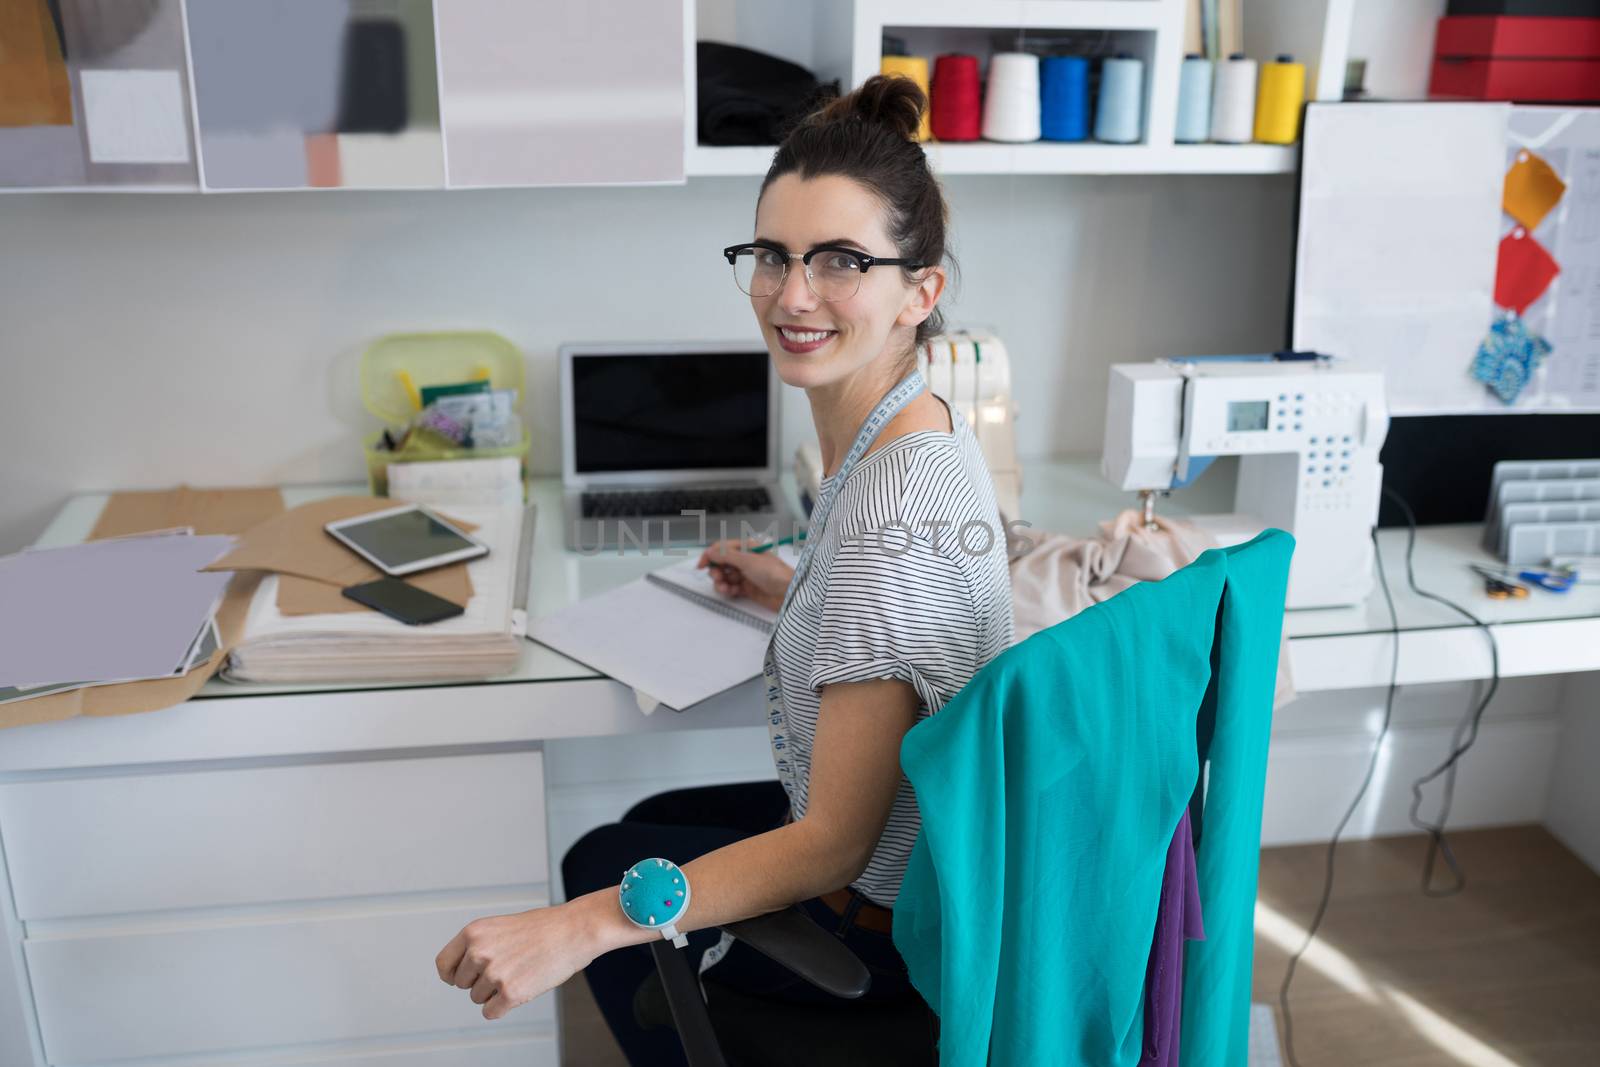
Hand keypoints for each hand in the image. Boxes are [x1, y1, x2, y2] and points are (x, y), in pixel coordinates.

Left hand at [435, 904, 594, 1019]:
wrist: (574, 930)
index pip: (444, 964)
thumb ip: (478, 945)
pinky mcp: (510, 993)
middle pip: (461, 984)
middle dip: (479, 982)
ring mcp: (494, 973)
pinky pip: (491, 1012)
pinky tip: (521, 989)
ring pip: (477, 998)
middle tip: (506, 969)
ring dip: (494, 993)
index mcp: (473, 932)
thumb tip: (460, 973)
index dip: (452, 975)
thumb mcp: (501, 927)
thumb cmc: (543, 928)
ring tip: (519, 973)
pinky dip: (503, 1007)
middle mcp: (478, 952)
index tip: (460, 979)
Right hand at [696, 538, 793, 613]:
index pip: (722, 548)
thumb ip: (726, 556)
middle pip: (721, 564)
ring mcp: (746, 574)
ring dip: (721, 583)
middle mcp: (745, 559)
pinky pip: (731, 588)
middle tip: (719, 578)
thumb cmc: (773, 572)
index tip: (701, 566)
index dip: (710, 556)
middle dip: (716, 571)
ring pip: (724, 577)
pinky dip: (729, 590)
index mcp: (746, 547)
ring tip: (726, 589)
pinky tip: (733, 592)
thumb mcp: (748, 561)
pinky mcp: (747, 588)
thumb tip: (709, 551)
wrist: (789, 593)